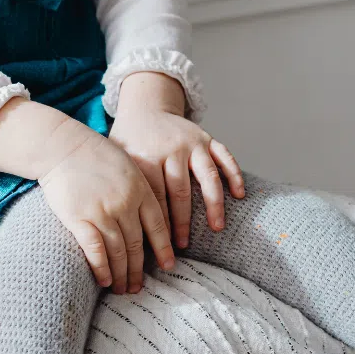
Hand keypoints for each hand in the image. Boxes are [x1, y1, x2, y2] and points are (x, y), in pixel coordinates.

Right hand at [38, 128, 173, 293]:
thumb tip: (149, 216)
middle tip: (139, 287)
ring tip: (122, 289)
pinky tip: (105, 280)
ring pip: (118, 251)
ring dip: (121, 274)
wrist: (63, 146)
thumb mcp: (128, 166)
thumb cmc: (95, 155)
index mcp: (141, 190)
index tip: (168, 266)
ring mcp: (103, 212)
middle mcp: (125, 204)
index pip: (158, 226)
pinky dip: (101, 267)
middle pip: (138, 244)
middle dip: (139, 269)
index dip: (164, 249)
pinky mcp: (80, 219)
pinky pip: (95, 249)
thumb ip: (141, 190)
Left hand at [109, 72, 244, 248]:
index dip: (159, 224)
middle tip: (183, 246)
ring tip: (217, 227)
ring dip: (213, 204)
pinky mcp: (207, 137)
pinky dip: (234, 174)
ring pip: (207, 176)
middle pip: (180, 192)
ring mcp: (192, 142)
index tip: (161, 246)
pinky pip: (225, 156)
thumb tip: (115, 227)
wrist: (144, 107)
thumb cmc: (128, 141)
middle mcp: (171, 149)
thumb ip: (120, 186)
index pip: (155, 198)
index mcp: (146, 157)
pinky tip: (239, 195)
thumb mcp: (116, 159)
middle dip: (182, 222)